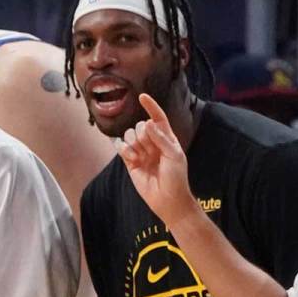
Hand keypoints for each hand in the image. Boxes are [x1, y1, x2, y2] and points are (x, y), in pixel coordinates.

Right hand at [116, 93, 199, 225]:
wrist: (168, 199)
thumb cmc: (176, 177)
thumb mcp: (174, 155)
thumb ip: (161, 138)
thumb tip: (148, 123)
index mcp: (166, 138)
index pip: (158, 117)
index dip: (151, 106)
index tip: (142, 97)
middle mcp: (152, 142)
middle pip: (140, 126)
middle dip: (144, 136)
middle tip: (152, 152)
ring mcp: (141, 151)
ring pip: (129, 135)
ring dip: (134, 144)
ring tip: (142, 158)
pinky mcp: (130, 161)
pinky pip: (121, 147)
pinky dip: (124, 150)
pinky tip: (133, 159)